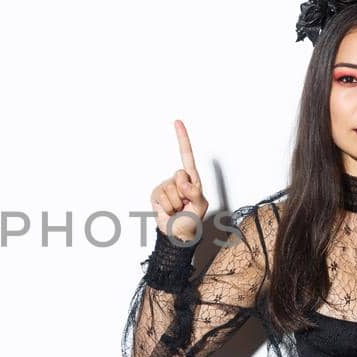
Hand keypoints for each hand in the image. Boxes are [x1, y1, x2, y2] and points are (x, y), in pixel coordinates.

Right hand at [149, 120, 209, 242]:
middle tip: (185, 205)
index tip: (177, 122)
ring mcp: (166, 186)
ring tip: (177, 210)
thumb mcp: (200, 206)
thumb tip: (183, 182)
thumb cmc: (191, 220)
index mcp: (192, 180)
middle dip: (184, 193)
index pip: (186, 156)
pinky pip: (162, 197)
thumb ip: (195, 193)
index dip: (182, 139)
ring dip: (175, 204)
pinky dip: (167, 207)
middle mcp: (178, 180)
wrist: (176, 234)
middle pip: (180, 176)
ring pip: (170, 189)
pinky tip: (169, 211)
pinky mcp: (156, 194)